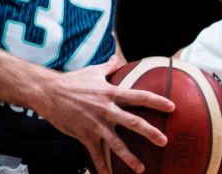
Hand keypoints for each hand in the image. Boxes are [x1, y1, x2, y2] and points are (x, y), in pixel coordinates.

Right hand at [36, 55, 173, 173]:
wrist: (49, 92)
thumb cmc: (72, 81)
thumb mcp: (92, 71)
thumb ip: (108, 67)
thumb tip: (115, 58)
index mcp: (110, 92)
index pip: (138, 96)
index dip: (156, 101)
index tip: (172, 107)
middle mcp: (106, 109)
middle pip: (133, 122)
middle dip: (151, 133)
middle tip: (164, 141)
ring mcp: (96, 124)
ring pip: (117, 144)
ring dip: (130, 158)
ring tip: (142, 169)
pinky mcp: (85, 135)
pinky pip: (96, 155)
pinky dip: (102, 168)